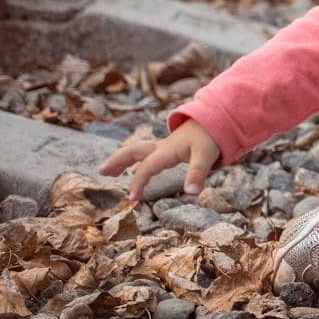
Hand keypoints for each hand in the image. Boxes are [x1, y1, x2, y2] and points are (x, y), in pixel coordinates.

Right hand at [99, 119, 222, 203]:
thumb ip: (197, 174)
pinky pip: (146, 154)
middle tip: (102, 171)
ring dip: (122, 160)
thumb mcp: (206, 157)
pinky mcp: (169, 147)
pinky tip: (133, 168)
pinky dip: (135, 160)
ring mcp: (163, 146)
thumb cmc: (210, 138)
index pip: (146, 168)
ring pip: (137, 151)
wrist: (216, 119)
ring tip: (108, 171)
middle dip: (117, 161)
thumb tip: (191, 193)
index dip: (138, 183)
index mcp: (166, 150)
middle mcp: (161, 147)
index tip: (132, 199)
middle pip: (133, 151)